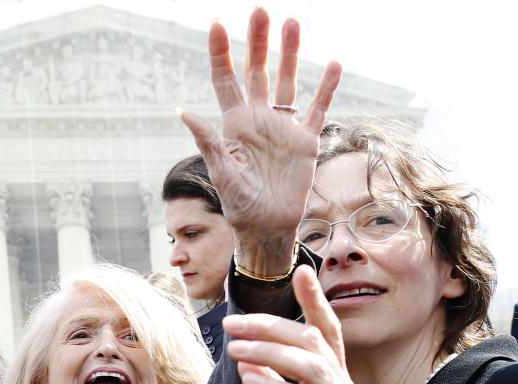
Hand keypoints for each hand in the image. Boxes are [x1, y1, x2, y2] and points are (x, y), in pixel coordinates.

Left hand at [180, 8, 341, 275]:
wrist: (266, 227)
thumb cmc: (238, 205)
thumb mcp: (221, 172)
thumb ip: (207, 140)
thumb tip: (183, 111)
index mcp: (233, 125)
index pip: (225, 80)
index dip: (220, 53)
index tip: (216, 23)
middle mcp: (258, 120)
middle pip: (257, 72)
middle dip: (258, 42)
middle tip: (260, 10)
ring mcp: (283, 128)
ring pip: (288, 82)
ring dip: (290, 54)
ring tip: (292, 22)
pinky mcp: (305, 142)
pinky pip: (318, 109)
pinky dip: (326, 89)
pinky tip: (333, 65)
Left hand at [223, 265, 396, 383]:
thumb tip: (249, 363)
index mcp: (334, 379)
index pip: (326, 330)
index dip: (314, 300)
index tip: (299, 272)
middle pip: (310, 342)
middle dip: (270, 326)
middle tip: (232, 322)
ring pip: (310, 368)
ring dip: (269, 354)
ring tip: (235, 349)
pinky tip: (252, 382)